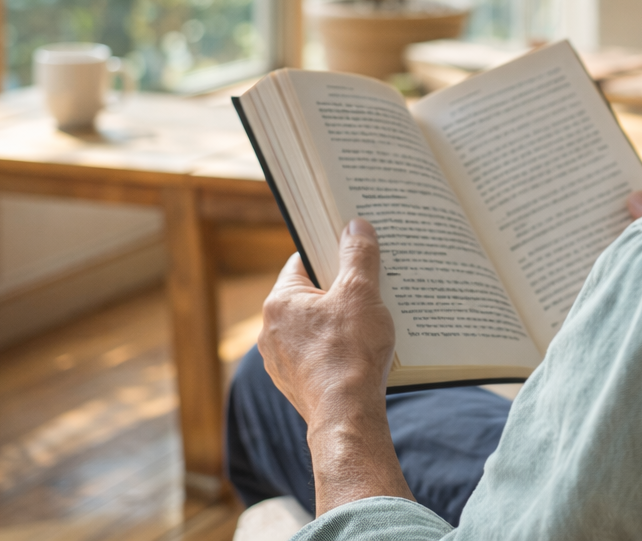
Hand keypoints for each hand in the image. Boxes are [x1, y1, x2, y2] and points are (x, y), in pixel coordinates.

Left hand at [259, 218, 411, 512]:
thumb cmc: (350, 352)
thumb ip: (358, 254)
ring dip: (338, 322)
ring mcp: (281, 361)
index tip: (353, 252)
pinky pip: (317, 355)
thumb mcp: (361, 293)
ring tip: (370, 322)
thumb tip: (356, 226)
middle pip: (309, 295)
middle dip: (339, 290)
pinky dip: (336, 350)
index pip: (302, 261)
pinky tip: (361, 354)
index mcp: (280, 301)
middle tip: (370, 286)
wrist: (346, 416)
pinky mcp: (296, 384)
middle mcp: (270, 331)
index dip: (329, 253)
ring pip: (313, 328)